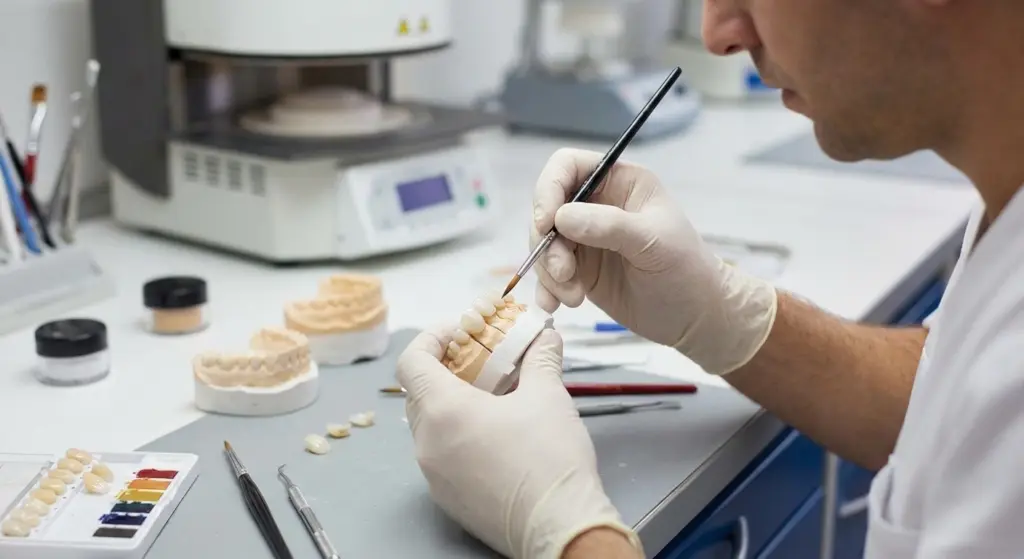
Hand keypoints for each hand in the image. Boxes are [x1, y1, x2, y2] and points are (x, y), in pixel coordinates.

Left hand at [397, 326, 641, 558]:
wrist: (561, 528)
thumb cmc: (550, 459)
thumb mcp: (549, 397)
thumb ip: (540, 359)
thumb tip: (546, 336)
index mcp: (444, 411)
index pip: (411, 362)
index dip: (431, 339)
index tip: (461, 332)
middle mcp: (428, 443)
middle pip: (418, 392)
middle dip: (445, 370)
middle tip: (481, 360)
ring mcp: (434, 475)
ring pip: (429, 426)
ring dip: (451, 404)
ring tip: (492, 397)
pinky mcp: (447, 499)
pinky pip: (440, 456)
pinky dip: (457, 436)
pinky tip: (494, 435)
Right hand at [531, 148, 777, 374]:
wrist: (694, 315)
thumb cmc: (686, 268)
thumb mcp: (653, 241)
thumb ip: (609, 226)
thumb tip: (561, 217)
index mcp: (619, 182)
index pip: (568, 166)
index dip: (549, 188)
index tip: (546, 222)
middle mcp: (596, 205)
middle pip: (547, 207)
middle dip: (547, 241)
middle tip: (563, 272)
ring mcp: (584, 238)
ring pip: (544, 243)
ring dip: (549, 271)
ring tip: (572, 296)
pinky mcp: (579, 270)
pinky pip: (547, 273)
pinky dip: (546, 289)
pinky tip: (556, 305)